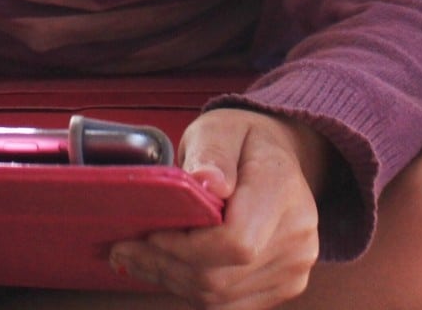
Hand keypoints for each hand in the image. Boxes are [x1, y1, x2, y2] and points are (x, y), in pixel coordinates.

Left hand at [107, 108, 327, 309]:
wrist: (277, 157)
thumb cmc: (240, 140)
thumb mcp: (219, 129)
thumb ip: (212, 153)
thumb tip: (207, 182)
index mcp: (282, 190)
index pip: (234, 242)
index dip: (184, 248)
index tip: (148, 234)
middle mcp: (297, 236)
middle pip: (222, 276)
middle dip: (166, 266)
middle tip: (123, 250)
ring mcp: (295, 266)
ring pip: (222, 296)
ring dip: (173, 281)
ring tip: (137, 259)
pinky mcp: (286, 285)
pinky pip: (230, 304)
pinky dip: (193, 290)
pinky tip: (168, 268)